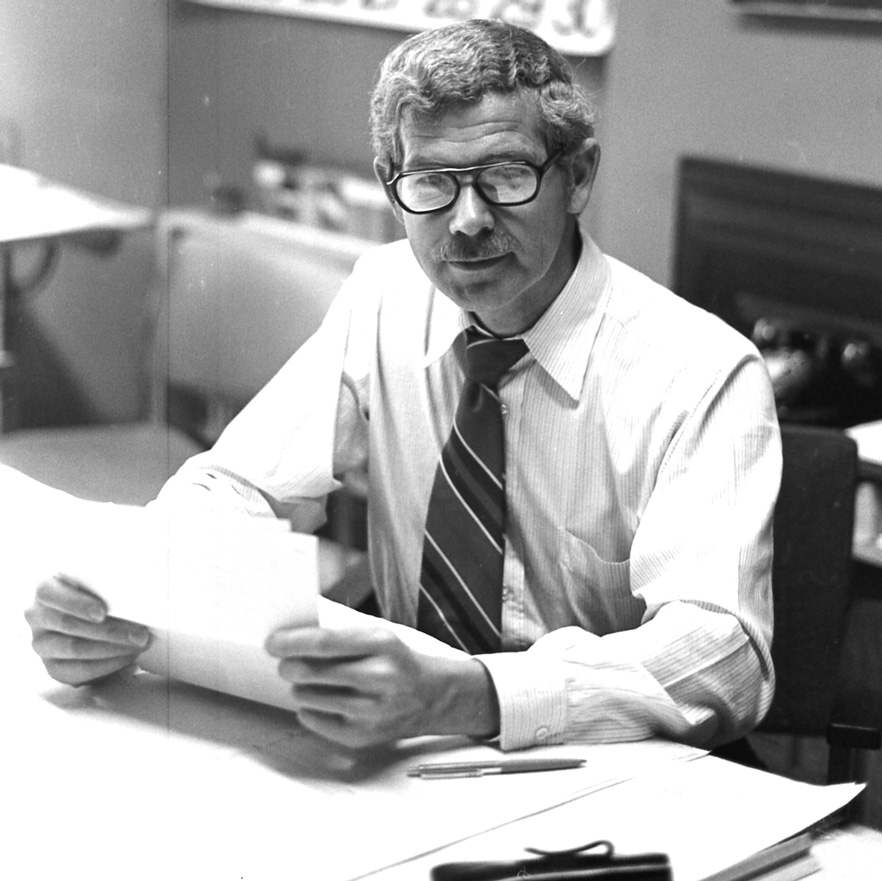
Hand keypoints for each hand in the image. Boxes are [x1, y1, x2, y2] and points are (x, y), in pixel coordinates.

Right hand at [24, 574, 151, 685]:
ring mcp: (43, 644)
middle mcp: (38, 617)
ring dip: (112, 648)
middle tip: (140, 633)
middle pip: (68, 624)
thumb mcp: (99, 584)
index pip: (49, 594)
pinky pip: (79, 670)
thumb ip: (106, 584)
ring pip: (75, 648)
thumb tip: (135, 590)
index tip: (102, 612)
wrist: (96, 622)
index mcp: (46, 590)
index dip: (76, 603)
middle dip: (109, 630)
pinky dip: (108, 665)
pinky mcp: (53, 668)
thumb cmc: (99, 596)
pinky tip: (128, 658)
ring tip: (139, 645)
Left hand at [265, 626, 498, 748]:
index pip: (324, 643)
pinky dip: (309, 708)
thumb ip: (340, 636)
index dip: (292, 642)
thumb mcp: (378, 636)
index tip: (272, 643)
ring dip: (300, 687)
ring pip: (308, 697)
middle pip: (311, 672)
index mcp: (383, 644)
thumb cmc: (396, 660)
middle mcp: (379, 678)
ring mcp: (371, 711)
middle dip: (289, 666)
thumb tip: (291, 640)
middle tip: (286, 663)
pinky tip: (323, 700)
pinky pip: (314, 720)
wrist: (432, 696)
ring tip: (310, 681)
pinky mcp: (363, 736)